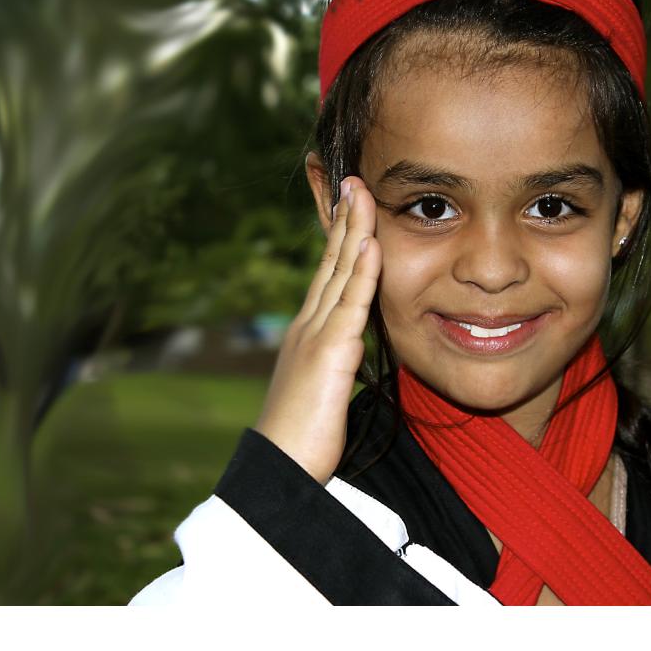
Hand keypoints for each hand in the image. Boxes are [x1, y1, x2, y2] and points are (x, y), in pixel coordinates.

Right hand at [254, 176, 382, 483]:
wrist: (279, 470)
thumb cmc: (301, 439)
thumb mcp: (322, 391)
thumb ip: (335, 365)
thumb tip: (347, 355)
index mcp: (309, 333)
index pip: (329, 275)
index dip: (340, 239)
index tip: (349, 207)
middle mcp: (308, 325)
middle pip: (331, 262)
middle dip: (344, 219)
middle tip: (353, 180)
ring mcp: (315, 336)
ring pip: (339, 272)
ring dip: (353, 229)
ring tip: (362, 192)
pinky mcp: (327, 354)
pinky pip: (351, 305)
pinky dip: (362, 272)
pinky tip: (371, 243)